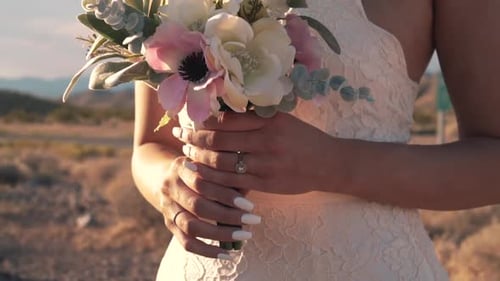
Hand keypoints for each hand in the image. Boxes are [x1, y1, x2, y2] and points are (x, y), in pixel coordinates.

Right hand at [158, 156, 260, 259]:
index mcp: (181, 167)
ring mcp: (167, 208)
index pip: (202, 183)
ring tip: (245, 236)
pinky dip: (208, 251)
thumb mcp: (211, 166)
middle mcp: (170, 187)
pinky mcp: (170, 225)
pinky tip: (228, 255)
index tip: (249, 205)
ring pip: (191, 226)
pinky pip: (187, 244)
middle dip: (228, 216)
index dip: (226, 195)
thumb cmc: (201, 169)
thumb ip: (227, 176)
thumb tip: (250, 196)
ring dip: (220, 234)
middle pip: (197, 206)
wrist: (167, 176)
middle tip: (253, 220)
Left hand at [172, 111, 334, 194]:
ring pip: (222, 163)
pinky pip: (233, 182)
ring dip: (200, 160)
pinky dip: (215, 179)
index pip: (226, 120)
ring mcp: (266, 164)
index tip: (189, 120)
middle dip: (195, 140)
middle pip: (219, 141)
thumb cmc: (302, 138)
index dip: (203, 121)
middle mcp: (267, 140)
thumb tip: (219, 116)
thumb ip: (254, 118)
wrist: (328, 163)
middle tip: (182, 138)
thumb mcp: (282, 120)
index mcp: (269, 121)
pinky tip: (204, 175)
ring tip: (188, 157)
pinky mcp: (267, 184)